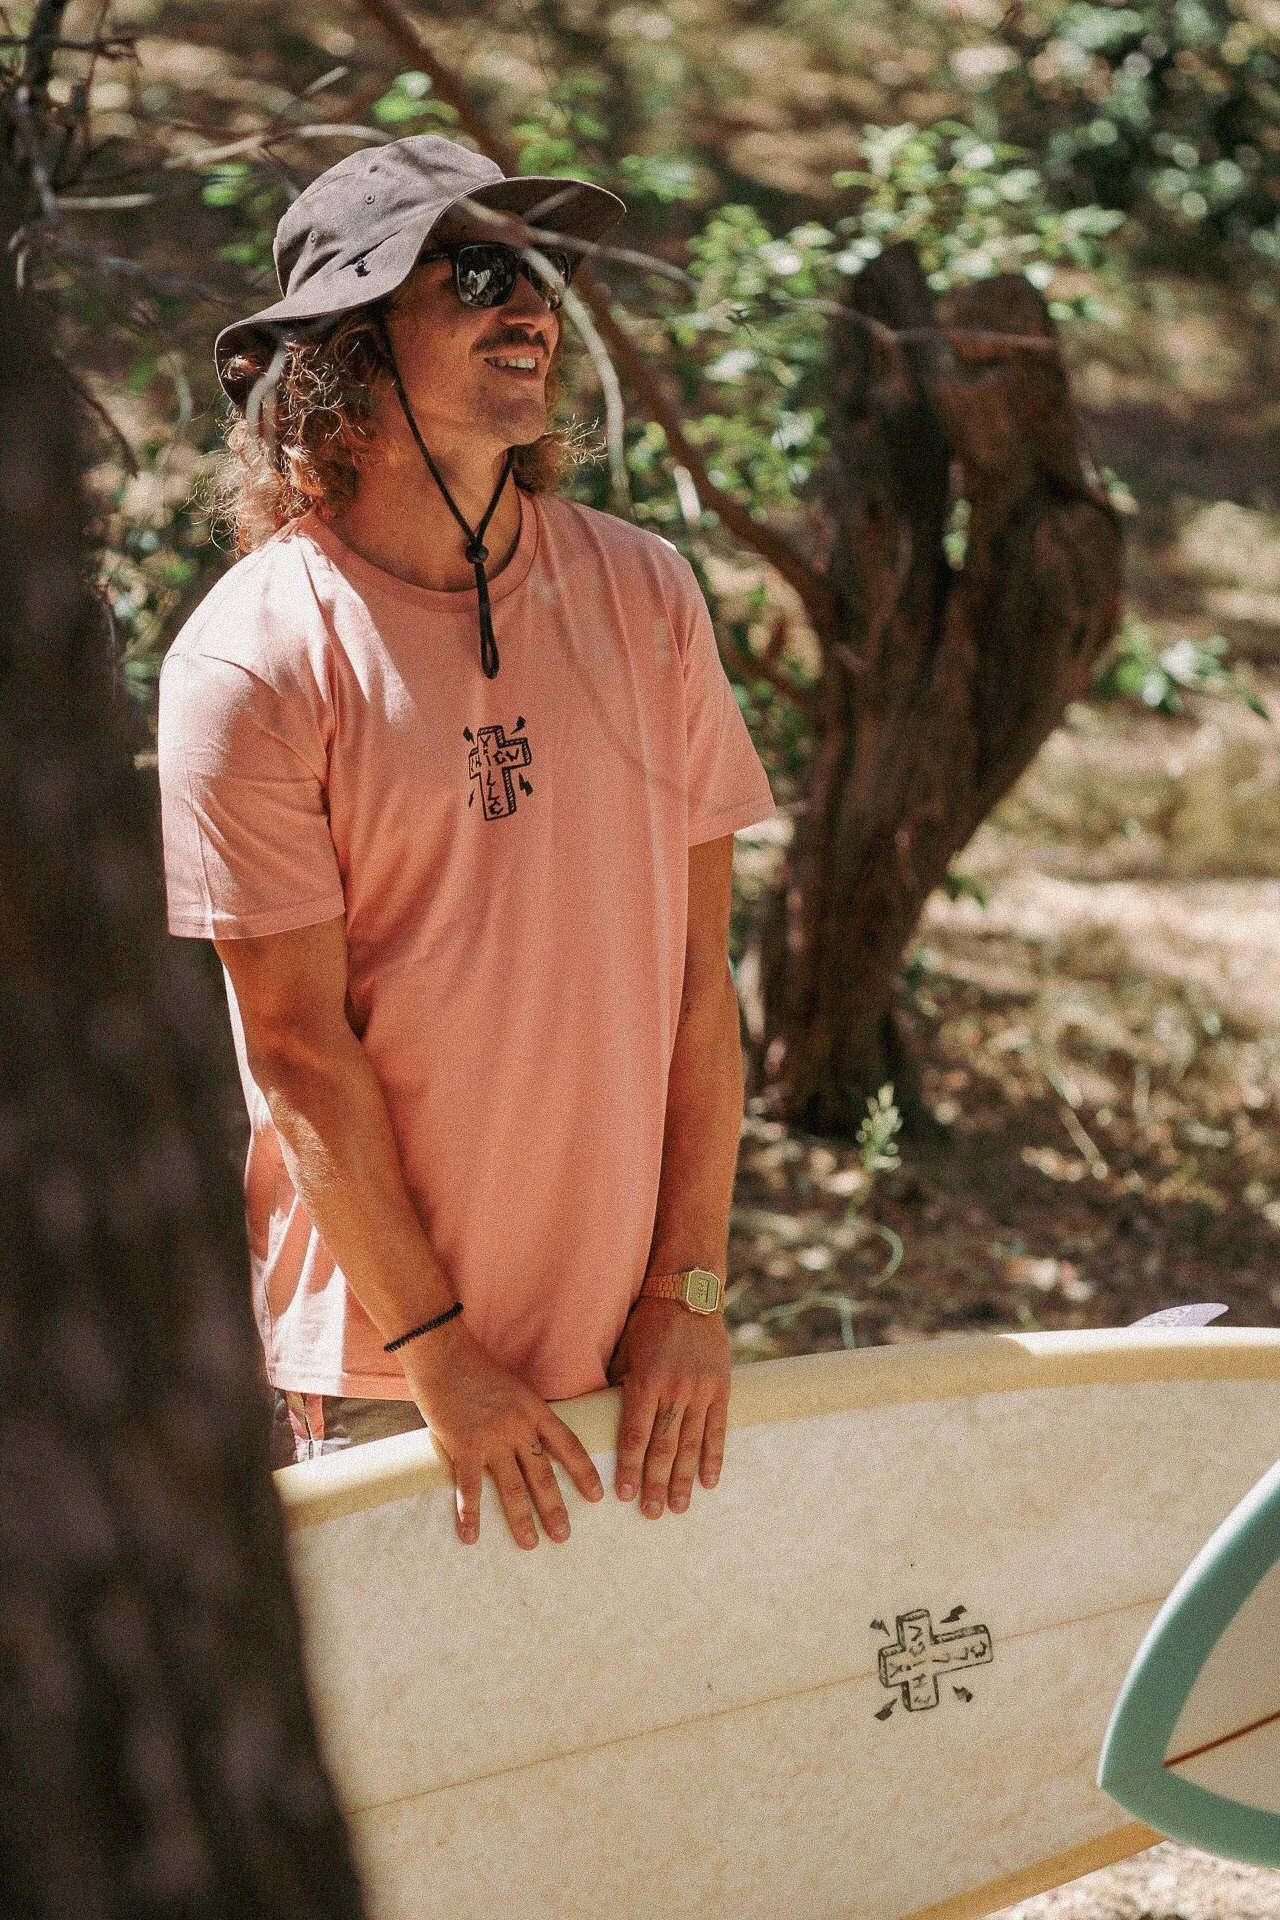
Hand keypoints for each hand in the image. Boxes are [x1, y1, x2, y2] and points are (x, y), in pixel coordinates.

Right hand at [401, 1318, 602, 1548]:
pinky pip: (470, 1487)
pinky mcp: (464, 1446)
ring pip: (512, 1487)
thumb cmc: (476, 1367)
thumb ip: (524, 1415)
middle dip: (555, 1508)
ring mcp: (492, 1438)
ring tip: (530, 1544)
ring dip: (521, 1518)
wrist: (444, 1354)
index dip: (583, 1472)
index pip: (568, 1445)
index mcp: (535, 1410)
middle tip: (563, 1536)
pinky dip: (469, 1514)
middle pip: (543, 1474)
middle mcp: (519, 1427)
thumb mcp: (514, 1387)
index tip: (596, 1496)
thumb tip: (530, 1440)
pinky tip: (470, 1536)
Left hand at [607, 1298, 730, 1517]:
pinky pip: (718, 1430)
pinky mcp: (722, 1389)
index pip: (634, 1435)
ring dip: (685, 1479)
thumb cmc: (647, 1324)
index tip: (623, 1496)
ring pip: (692, 1444)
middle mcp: (674, 1390)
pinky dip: (714, 1458)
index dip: (628, 1468)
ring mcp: (701, 1391)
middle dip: (656, 1483)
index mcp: (645, 1381)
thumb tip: (601, 1422)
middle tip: (652, 1513)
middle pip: (663, 1447)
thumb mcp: (625, 1352)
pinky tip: (710, 1482)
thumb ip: (618, 1388)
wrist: (688, 1295)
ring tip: (680, 1507)